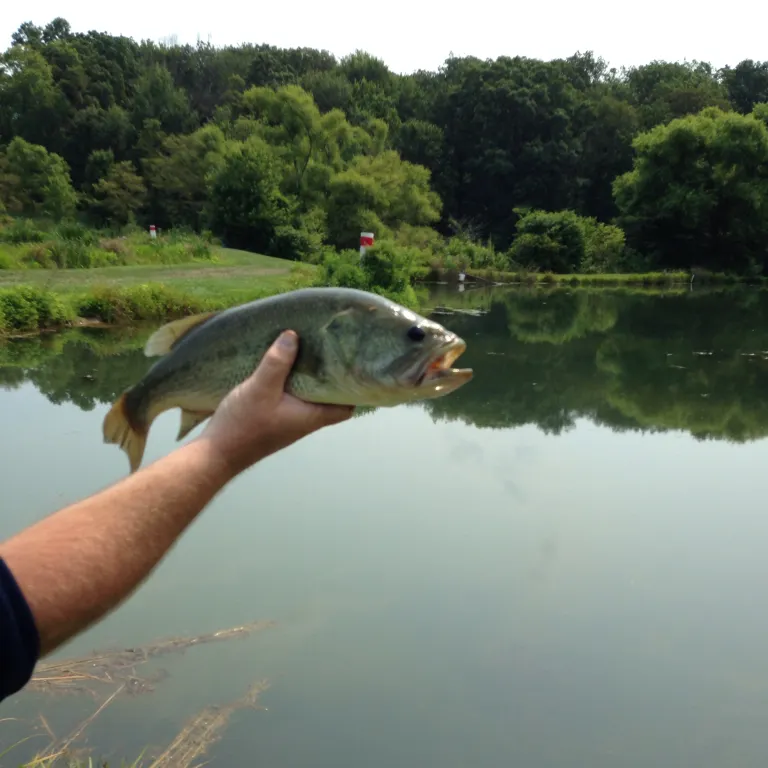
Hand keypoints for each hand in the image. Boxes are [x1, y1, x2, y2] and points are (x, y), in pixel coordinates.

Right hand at [199, 330, 352, 475]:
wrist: (216, 454)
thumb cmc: (243, 425)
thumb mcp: (261, 388)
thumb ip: (277, 362)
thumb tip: (293, 336)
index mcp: (311, 417)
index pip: (345, 407)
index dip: (353, 390)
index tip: (353, 367)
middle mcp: (305, 421)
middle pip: (328, 398)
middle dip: (330, 376)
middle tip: (331, 351)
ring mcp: (289, 421)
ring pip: (308, 397)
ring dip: (309, 378)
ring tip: (309, 351)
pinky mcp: (274, 419)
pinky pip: (291, 398)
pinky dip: (291, 383)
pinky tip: (282, 366)